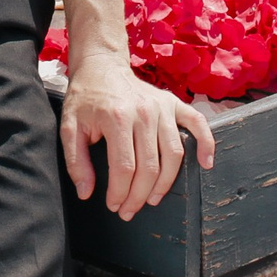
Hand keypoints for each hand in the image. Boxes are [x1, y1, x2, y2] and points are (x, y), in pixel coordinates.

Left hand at [55, 0, 214, 218]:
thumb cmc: (86, 99)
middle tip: (128, 210)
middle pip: (150, 167)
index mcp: (117, 118)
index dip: (120, 193)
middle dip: (139, 196)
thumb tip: (86, 192)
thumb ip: (76, 161)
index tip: (113, 205)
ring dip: (165, 183)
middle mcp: (144, 112)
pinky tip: (206, 164)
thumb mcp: (69, 127)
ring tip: (152, 199)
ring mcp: (162, 107)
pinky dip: (206, 144)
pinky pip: (197, 124)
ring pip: (174, 155)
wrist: (101, 66)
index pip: (124, 168)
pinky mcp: (174, 103)